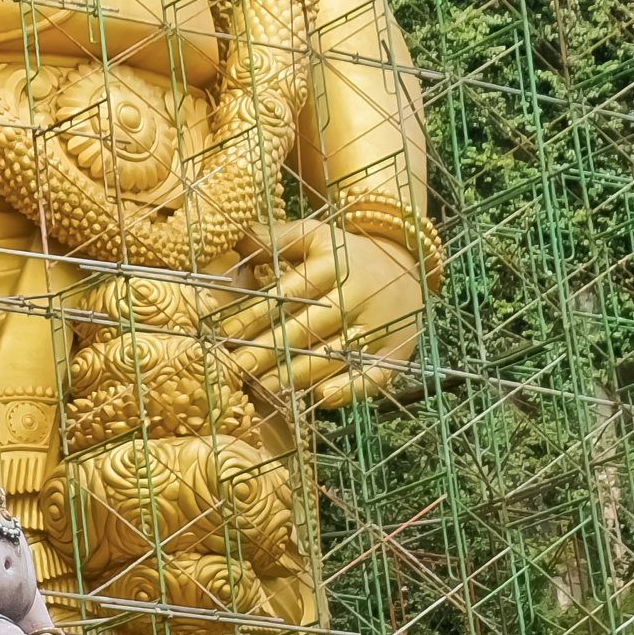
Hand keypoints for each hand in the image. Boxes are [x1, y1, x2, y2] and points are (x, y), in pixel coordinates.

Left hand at [213, 219, 424, 408]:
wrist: (409, 266)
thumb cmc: (348, 254)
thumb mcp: (316, 236)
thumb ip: (275, 238)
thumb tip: (231, 236)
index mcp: (333, 264)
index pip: (287, 294)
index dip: (253, 314)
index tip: (223, 332)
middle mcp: (358, 296)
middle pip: (306, 328)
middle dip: (267, 350)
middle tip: (236, 367)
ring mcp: (380, 326)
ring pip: (333, 355)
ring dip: (296, 374)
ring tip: (262, 388)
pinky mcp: (396, 352)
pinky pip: (374, 375)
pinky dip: (349, 389)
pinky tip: (320, 398)